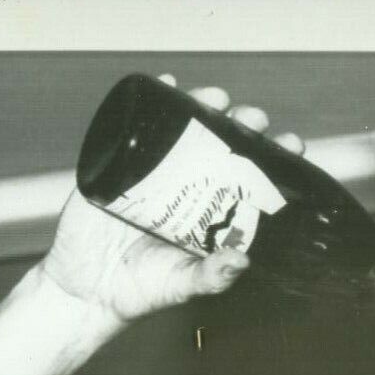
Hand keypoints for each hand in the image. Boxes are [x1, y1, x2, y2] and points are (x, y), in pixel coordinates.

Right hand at [40, 76, 304, 323]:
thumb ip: (210, 278)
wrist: (83, 290)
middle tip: (255, 119)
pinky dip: (153, 99)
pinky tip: (168, 84)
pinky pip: (138, 126)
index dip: (271, 159)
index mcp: (210, 214)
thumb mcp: (181, 286)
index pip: (249, 178)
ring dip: (204, 105)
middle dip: (243, 125)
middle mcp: (187, 188)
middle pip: (222, 145)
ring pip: (186, 129)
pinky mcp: (120, 165)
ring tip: (217, 97)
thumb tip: (242, 260)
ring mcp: (154, 173)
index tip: (291, 145)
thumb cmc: (138, 290)